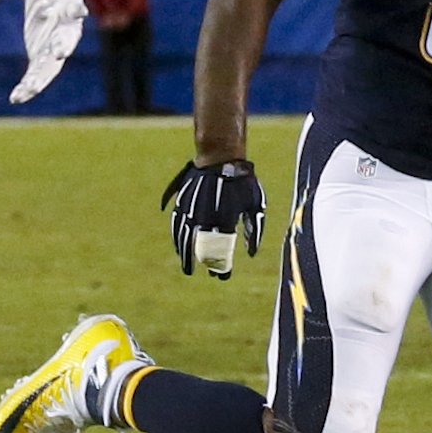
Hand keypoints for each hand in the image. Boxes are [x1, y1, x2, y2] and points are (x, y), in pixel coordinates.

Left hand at [8, 0, 84, 104]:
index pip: (74, 11)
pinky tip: (16, 97)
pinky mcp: (42, 58)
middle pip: (65, 42)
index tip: (78, 11)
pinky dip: (27, 87)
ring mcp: (54, 48)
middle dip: (61, 48)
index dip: (76, 11)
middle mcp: (65, 32)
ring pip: (49, 67)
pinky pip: (35, 75)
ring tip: (28, 90)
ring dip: (40, 79)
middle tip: (56, 54)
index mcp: (69, 10)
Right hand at [164, 158, 265, 277]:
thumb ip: (254, 229)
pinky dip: (177, 238)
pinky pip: (176, 224)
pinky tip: (179, 247)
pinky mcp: (182, 200)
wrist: (221, 156)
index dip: (222, 266)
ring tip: (187, 267)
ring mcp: (191, 208)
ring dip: (184, 253)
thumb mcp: (254, 204)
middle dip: (202, 263)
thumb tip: (250, 253)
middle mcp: (205, 215)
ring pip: (184, 237)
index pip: (222, 251)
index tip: (223, 276)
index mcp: (224, 218)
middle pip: (200, 247)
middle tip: (204, 275)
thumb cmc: (243, 181)